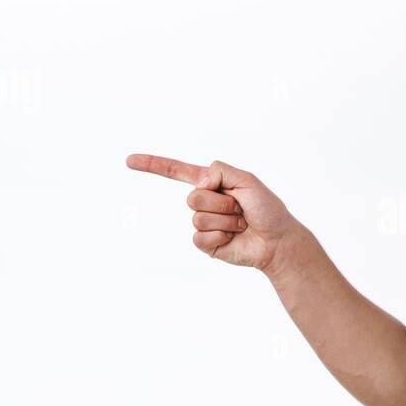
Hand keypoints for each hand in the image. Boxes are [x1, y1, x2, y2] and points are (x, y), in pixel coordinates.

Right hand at [125, 153, 302, 271]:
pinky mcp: (205, 244)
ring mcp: (203, 223)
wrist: (277, 240)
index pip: (176, 172)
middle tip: (241, 208)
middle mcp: (204, 202)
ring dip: (225, 220)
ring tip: (241, 222)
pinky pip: (200, 236)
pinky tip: (234, 237)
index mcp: (211, 183)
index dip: (152, 165)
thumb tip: (200, 183)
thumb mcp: (247, 180)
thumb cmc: (267, 209)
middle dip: (221, 202)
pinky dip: (221, 236)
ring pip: (198, 217)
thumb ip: (221, 170)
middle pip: (193, 197)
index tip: (129, 161)